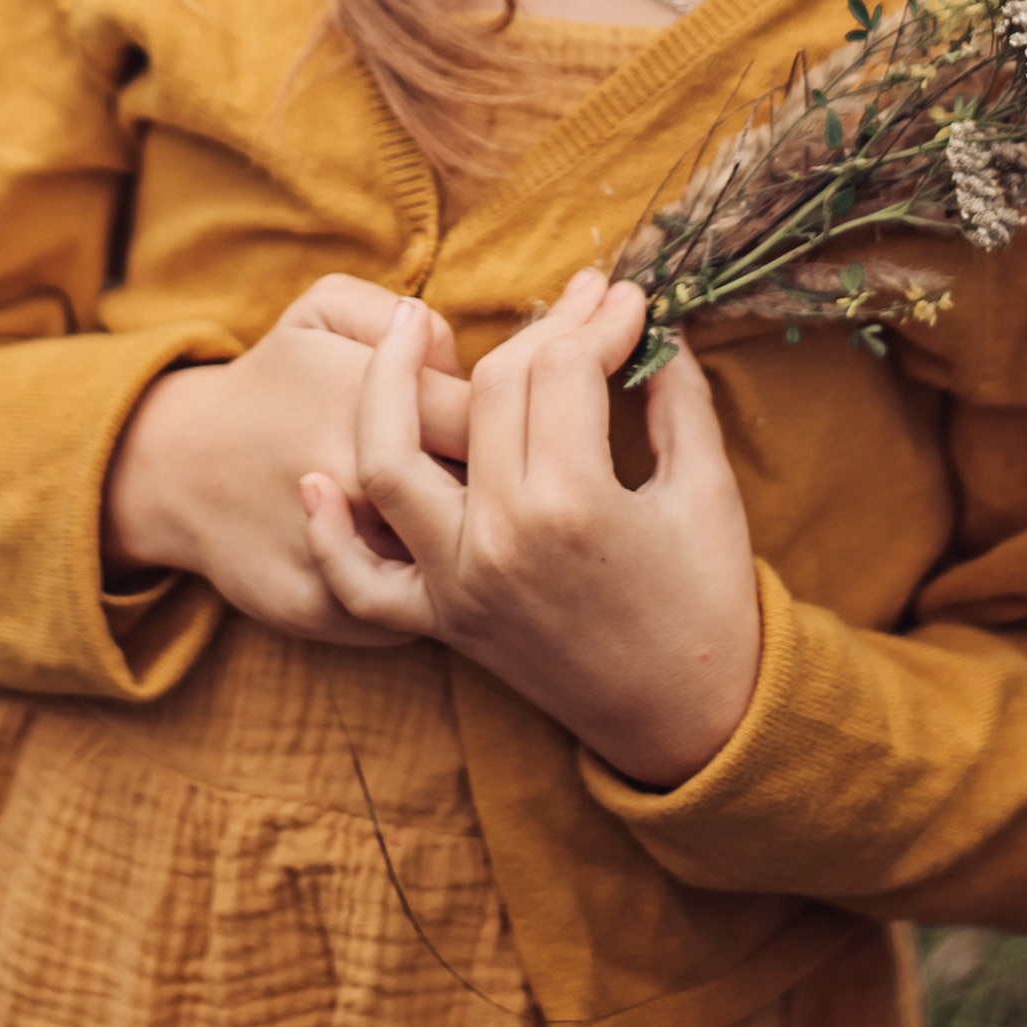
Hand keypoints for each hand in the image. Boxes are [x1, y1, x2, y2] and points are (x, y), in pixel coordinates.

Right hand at [103, 274, 472, 649]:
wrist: (178, 468)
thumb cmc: (271, 381)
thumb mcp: (322, 311)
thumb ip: (399, 314)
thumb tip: (450, 355)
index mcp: (366, 406)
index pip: (489, 413)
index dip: (507, 412)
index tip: (497, 415)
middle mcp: (359, 486)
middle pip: (479, 492)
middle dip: (494, 480)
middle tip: (483, 468)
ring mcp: (340, 556)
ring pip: (448, 560)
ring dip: (463, 541)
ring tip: (453, 513)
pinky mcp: (322, 610)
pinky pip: (407, 609)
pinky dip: (423, 585)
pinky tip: (419, 558)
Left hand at [298, 268, 761, 785]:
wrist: (691, 726)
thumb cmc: (711, 608)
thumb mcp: (708, 492)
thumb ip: (677, 398)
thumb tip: (657, 327)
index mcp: (573, 502)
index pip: (562, 368)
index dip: (596, 320)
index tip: (625, 300)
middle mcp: (500, 537)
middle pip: (490, 391)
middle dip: (538, 331)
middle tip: (575, 302)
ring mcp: (459, 582)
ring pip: (389, 462)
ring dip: (386, 386)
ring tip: (407, 326)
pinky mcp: (442, 621)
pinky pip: (360, 583)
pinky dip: (330, 534)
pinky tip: (316, 477)